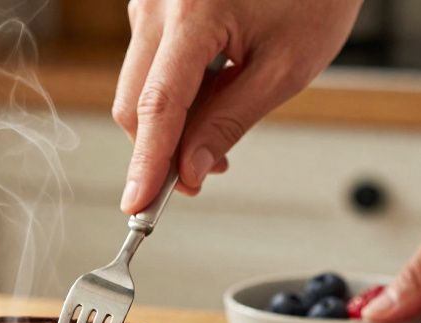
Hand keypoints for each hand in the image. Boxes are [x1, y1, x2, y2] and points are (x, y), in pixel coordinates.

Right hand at [114, 0, 361, 212]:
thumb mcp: (285, 67)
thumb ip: (231, 121)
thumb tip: (190, 169)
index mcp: (194, 12)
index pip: (159, 105)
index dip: (147, 163)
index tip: (138, 204)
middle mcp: (158, 3)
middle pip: (135, 103)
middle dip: (162, 148)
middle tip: (202, 173)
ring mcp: (150, 1)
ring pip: (139, 87)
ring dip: (172, 120)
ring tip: (225, 112)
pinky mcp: (152, 6)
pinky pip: (149, 65)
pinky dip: (174, 92)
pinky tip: (214, 85)